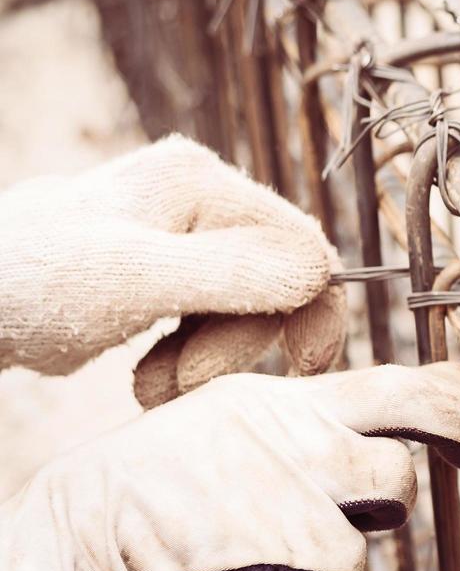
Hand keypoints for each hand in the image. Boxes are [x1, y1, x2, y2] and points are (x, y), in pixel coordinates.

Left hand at [0, 136, 345, 406]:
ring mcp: (181, 232)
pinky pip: (210, 318)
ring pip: (245, 306)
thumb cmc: (29, 286)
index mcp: (200, 182)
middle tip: (182, 382)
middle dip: (236, 343)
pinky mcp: (164, 268)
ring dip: (207, 360)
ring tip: (151, 387)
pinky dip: (186, 357)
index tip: (299, 367)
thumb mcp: (134, 281)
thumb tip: (319, 273)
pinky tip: (146, 374)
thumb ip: (232, 273)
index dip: (310, 309)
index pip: (299, 245)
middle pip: (275, 280)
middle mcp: (199, 197)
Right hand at [0, 362, 459, 570]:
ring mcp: (295, 474)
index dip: (450, 391)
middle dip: (456, 435)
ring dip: (371, 516)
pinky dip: (326, 570)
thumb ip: (304, 424)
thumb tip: (379, 439)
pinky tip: (280, 563)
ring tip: (313, 525)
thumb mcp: (235, 424)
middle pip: (419, 417)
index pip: (394, 377)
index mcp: (285, 395)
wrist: (88, 529)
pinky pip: (350, 559)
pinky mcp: (286, 532)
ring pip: (396, 489)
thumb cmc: (165, 485)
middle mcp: (299, 423)